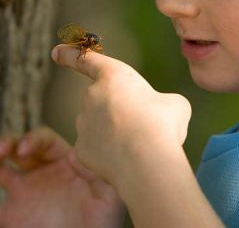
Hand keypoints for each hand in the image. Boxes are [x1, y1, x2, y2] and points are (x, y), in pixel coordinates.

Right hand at [0, 127, 124, 227]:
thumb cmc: (103, 221)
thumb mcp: (109, 191)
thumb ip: (99, 168)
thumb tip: (81, 148)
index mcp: (65, 161)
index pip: (45, 139)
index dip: (34, 138)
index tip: (25, 149)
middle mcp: (44, 172)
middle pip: (22, 146)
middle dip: (11, 141)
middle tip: (3, 149)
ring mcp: (28, 192)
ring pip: (5, 166)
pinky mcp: (14, 215)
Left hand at [52, 45, 191, 191]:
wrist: (147, 161)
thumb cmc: (162, 124)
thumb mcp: (173, 104)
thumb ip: (161, 102)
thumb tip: (161, 111)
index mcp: (113, 76)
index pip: (86, 59)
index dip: (71, 54)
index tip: (57, 52)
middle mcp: (92, 95)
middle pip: (101, 99)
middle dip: (117, 109)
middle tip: (141, 125)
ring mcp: (83, 123)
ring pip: (97, 124)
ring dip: (113, 130)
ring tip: (137, 144)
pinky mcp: (81, 148)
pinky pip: (95, 147)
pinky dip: (107, 151)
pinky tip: (125, 158)